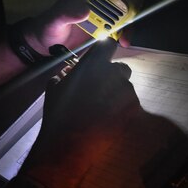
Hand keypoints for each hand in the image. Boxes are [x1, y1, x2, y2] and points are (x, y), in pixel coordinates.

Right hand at [19, 39, 139, 187]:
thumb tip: (66, 73)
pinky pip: (129, 105)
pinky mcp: (133, 109)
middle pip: (121, 68)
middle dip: (113, 76)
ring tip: (101, 110)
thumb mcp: (54, 88)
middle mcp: (113, 73)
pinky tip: (107, 120)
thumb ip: (64, 75)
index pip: (108, 44)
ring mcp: (126, 92)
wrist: (69, 143)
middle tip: (99, 90)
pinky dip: (121, 110)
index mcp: (94, 64)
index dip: (106, 50)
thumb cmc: (59, 112)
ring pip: (125, 88)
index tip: (102, 57)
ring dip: (116, 94)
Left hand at [23, 0, 131, 54]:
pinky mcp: (102, 28)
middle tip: (128, 21)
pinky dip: (124, 33)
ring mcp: (100, 15)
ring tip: (125, 37)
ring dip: (128, 24)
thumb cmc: (47, 28)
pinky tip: (123, 41)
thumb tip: (85, 10)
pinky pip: (118, 28)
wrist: (46, 44)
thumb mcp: (54, 21)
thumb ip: (67, 14)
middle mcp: (95, 1)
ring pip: (123, 13)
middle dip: (129, 7)